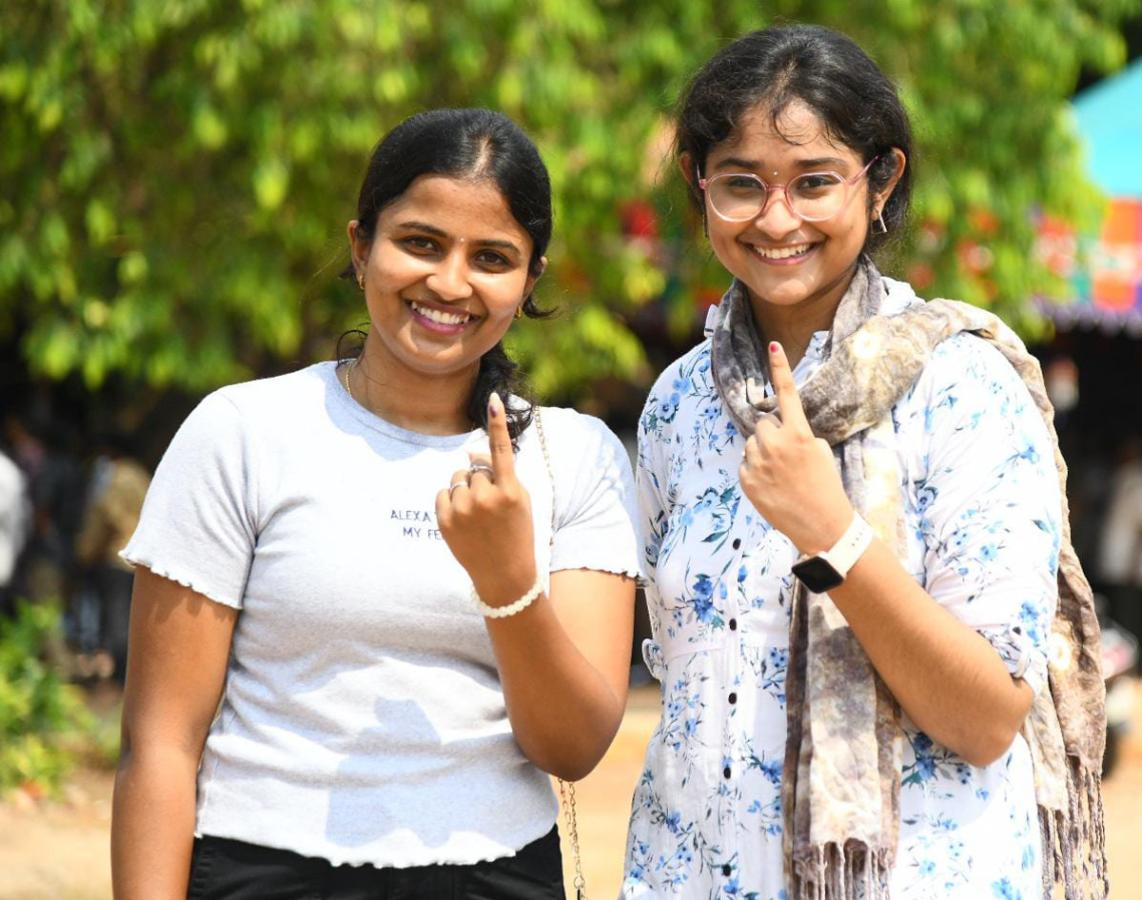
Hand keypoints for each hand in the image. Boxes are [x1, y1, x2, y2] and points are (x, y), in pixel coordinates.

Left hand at [437, 393, 537, 605]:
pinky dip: (450, 502)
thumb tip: (468, 452)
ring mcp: (464, 510)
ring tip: (478, 515)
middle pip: (474, 469)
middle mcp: (487, 498)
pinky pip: (443, 494)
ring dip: (465, 490)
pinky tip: (464, 521)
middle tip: (492, 508)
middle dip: (481, 481)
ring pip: (457, 480)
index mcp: (511, 491)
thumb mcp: (519, 501)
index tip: (493, 399)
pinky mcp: (446, 521)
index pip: (503, 451)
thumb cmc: (516, 532)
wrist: (505, 574)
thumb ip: (499, 473)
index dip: (498, 424)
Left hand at [738, 342, 853, 554]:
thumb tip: (778, 429)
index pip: (788, 393)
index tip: (772, 345)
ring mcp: (758, 463)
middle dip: (771, 434)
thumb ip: (799, 434)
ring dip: (762, 452)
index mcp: (799, 434)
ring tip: (780, 475)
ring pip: (752, 443)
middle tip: (786, 456)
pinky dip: (754, 471)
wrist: (822, 526)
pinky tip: (771, 486)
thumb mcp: (821, 452)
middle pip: (763, 423)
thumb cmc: (826, 486)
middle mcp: (776, 444)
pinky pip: (745, 464)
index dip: (779, 367)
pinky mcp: (746, 480)